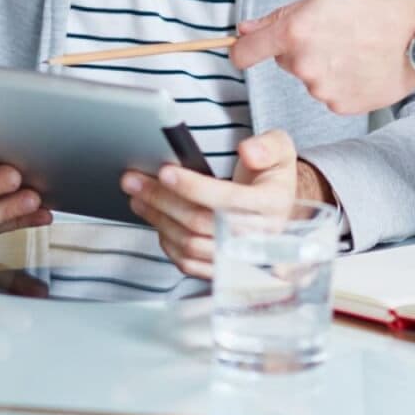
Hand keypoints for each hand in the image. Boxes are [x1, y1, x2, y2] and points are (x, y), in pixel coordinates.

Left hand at [121, 130, 303, 277]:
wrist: (279, 208)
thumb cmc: (272, 176)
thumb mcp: (281, 150)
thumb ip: (268, 146)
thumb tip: (248, 152)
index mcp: (273, 205)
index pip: (228, 200)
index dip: (194, 187)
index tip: (165, 172)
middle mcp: (258, 236)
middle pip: (201, 223)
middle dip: (162, 200)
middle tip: (134, 180)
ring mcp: (240, 257)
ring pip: (189, 244)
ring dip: (158, 219)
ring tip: (137, 196)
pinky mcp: (223, 269)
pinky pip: (188, 263)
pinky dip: (166, 241)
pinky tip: (156, 219)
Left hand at [232, 0, 414, 115]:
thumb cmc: (377, 10)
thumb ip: (281, 15)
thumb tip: (246, 29)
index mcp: (295, 32)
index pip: (245, 52)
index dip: (242, 50)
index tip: (245, 51)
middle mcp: (304, 64)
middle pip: (285, 62)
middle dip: (301, 50)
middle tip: (336, 36)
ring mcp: (322, 89)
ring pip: (309, 78)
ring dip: (324, 67)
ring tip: (356, 51)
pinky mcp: (340, 105)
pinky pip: (329, 94)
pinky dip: (341, 83)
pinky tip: (363, 69)